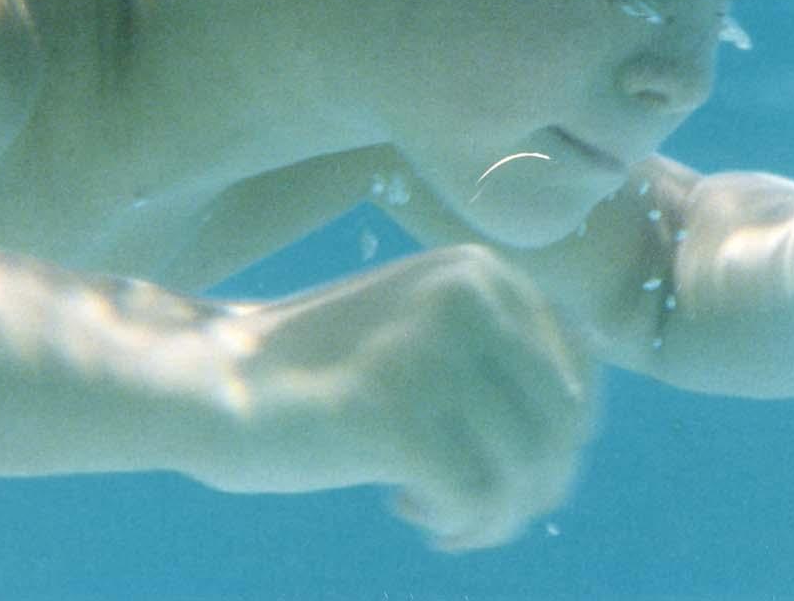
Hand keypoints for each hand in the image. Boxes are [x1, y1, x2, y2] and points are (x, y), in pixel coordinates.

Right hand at [197, 244, 596, 550]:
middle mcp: (471, 294)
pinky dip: (458, 523)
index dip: (558, 438)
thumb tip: (581, 426)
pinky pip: (478, 498)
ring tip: (442, 512)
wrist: (211, 380)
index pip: (581, 371)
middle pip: (561, 425)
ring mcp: (434, 349)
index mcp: (486, 270)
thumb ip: (502, 356)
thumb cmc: (326, 374)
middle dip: (530, 486)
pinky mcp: (398, 412)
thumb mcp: (427, 331)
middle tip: (471, 508)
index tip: (504, 466)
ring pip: (527, 469)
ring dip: (493, 514)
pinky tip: (407, 506)